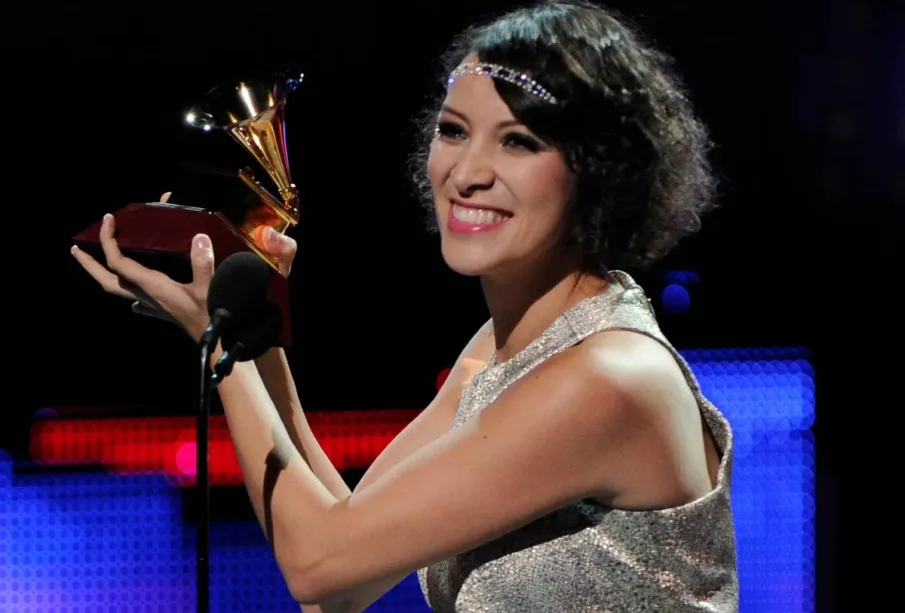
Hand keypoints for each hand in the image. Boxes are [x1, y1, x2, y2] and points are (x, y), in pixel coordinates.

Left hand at [71, 191, 297, 341]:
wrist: (216, 342)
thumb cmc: (211, 315)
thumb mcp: (208, 287)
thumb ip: (202, 262)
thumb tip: (199, 237)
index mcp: (151, 286)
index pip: (118, 262)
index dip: (108, 240)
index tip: (108, 221)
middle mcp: (146, 295)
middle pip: (107, 280)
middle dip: (89, 264)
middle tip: (76, 250)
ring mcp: (152, 306)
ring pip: (119, 291)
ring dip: (105, 277)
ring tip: (96, 265)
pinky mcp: (163, 312)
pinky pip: (138, 305)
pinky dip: (131, 298)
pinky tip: (133, 302)